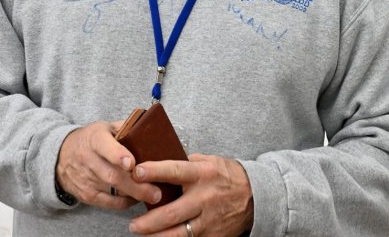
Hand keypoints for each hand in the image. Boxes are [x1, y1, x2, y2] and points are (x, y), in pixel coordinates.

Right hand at [55, 121, 162, 209]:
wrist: (62, 155)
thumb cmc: (92, 139)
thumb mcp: (105, 127)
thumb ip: (126, 127)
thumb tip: (150, 127)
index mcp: (95, 139)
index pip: (105, 147)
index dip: (118, 155)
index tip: (131, 163)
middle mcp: (88, 159)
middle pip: (113, 176)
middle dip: (135, 185)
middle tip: (155, 191)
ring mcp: (86, 179)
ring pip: (112, 191)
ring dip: (134, 195)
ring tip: (152, 195)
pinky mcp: (86, 194)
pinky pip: (108, 203)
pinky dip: (124, 202)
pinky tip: (136, 198)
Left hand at [129, 153, 253, 236]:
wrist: (254, 195)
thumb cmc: (226, 175)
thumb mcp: (209, 161)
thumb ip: (186, 163)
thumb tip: (160, 160)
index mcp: (202, 174)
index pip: (175, 171)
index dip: (155, 171)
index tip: (136, 172)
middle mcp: (204, 197)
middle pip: (172, 212)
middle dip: (149, 220)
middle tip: (133, 223)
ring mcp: (208, 220)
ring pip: (178, 233)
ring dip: (156, 236)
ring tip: (141, 233)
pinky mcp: (212, 235)